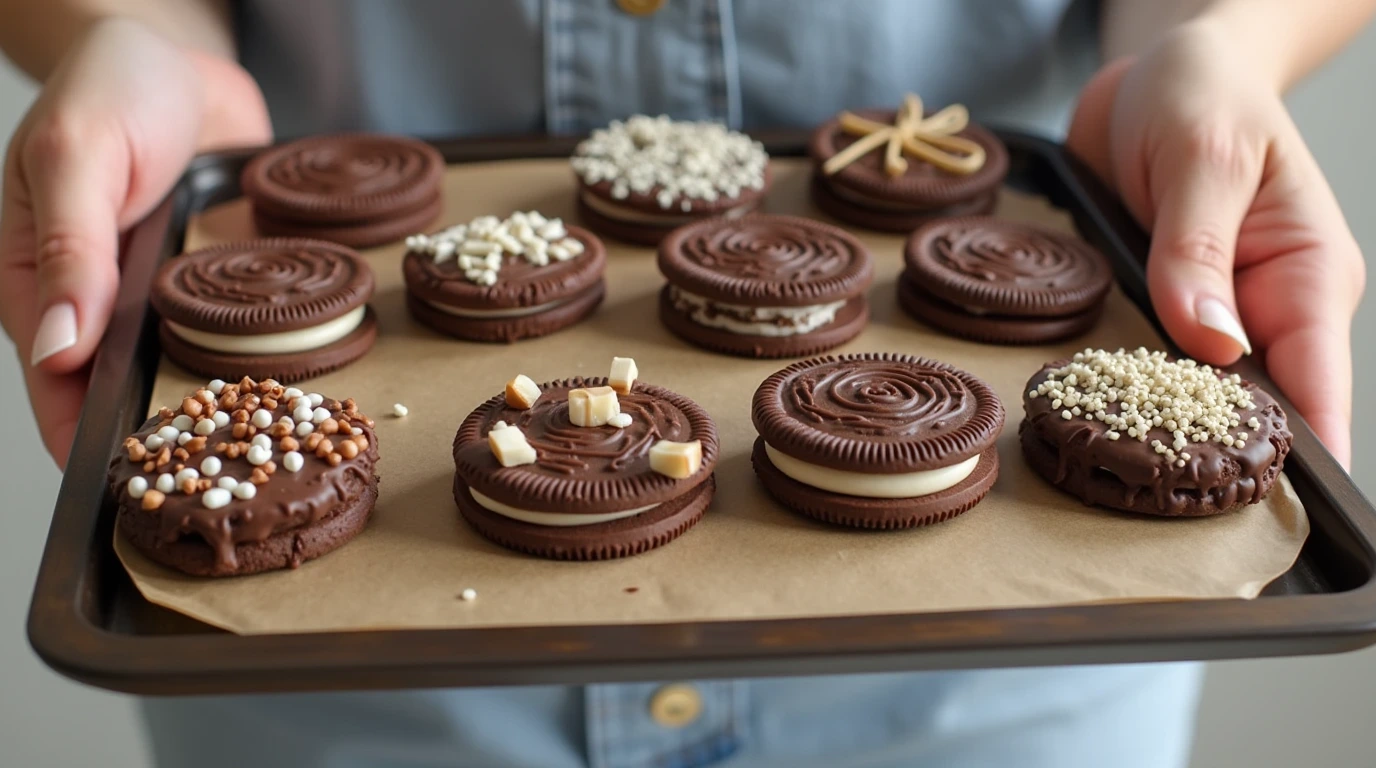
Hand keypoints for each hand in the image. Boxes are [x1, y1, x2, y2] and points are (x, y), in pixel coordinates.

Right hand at [0, 18, 268, 466]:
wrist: (178, 53)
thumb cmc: (109, 88)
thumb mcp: (75, 157)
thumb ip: (66, 250)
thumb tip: (55, 349)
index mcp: (36, 278)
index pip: (53, 381)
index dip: (83, 438)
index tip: (126, 488)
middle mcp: (97, 296)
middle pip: (119, 388)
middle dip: (160, 435)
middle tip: (211, 482)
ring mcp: (155, 291)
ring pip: (179, 366)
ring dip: (212, 402)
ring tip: (257, 449)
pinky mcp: (210, 279)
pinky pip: (229, 328)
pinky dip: (253, 353)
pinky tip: (288, 384)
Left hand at [1067, 20, 1365, 468]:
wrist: (1159, 68)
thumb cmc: (1204, 95)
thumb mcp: (1202, 159)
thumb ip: (1198, 250)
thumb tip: (1212, 342)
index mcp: (1308, 274)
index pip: (1319, 384)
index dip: (1300, 451)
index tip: (1268, 508)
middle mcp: (1267, 305)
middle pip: (1258, 408)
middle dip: (1216, 452)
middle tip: (1159, 497)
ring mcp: (1214, 311)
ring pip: (1197, 394)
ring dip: (1160, 421)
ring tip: (1117, 463)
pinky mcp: (1164, 306)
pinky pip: (1148, 362)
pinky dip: (1124, 385)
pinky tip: (1091, 410)